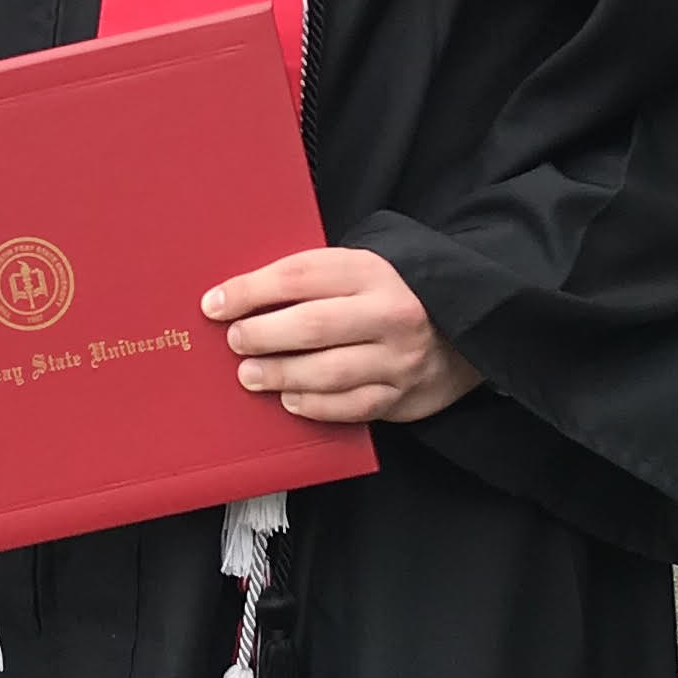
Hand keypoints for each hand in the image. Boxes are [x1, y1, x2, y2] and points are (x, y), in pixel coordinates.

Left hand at [203, 247, 479, 426]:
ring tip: (250, 375)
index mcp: (371, 271)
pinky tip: (289, 398)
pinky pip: (350, 406)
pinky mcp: (403, 395)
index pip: (300, 276)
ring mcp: (399, 358)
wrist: (462, 329)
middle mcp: (389, 313)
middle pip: (312, 326)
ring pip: (329, 372)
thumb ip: (310, 280)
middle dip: (262, 335)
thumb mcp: (357, 272)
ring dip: (281, 375)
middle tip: (234, 341)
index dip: (251, 290)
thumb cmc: (387, 297)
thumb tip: (238, 297)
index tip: (215, 303)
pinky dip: (314, 404)